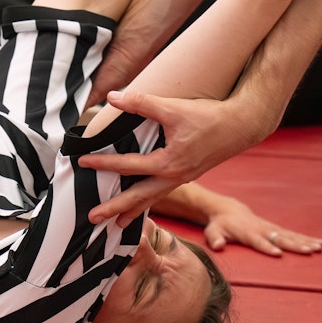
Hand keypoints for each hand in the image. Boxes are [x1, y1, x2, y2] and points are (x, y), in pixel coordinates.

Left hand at [80, 89, 269, 225]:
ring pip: (152, 200)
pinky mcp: (187, 176)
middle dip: (114, 208)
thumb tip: (112, 97)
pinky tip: (142, 204)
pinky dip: (148, 202)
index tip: (82, 163)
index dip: (103, 164)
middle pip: (138, 197)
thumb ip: (141, 103)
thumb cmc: (208, 117)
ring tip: (116, 225)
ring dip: (132, 211)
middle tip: (92, 218)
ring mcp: (181, 179)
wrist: (239, 126)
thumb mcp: (172, 108)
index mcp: (167, 163)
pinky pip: (162, 193)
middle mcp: (174, 177)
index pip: (127, 166)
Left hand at [200, 195, 321, 256]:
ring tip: (319, 248)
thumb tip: (218, 245)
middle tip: (308, 252)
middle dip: (294, 245)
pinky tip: (319, 243)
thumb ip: (214, 239)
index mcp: (247, 232)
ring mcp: (271, 228)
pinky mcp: (276, 228)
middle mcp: (262, 229)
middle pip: (280, 238)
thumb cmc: (219, 224)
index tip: (278, 253)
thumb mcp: (212, 231)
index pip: (258, 241)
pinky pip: (293, 234)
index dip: (267, 247)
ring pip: (290, 235)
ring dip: (305, 241)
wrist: (228, 209)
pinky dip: (306, 238)